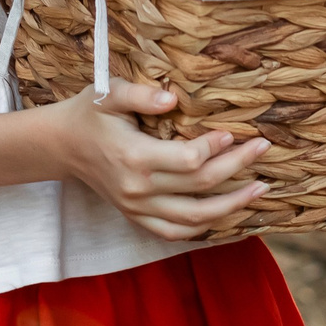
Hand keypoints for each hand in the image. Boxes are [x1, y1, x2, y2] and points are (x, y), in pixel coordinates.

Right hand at [52, 78, 269, 241]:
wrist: (62, 145)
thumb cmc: (90, 113)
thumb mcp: (109, 92)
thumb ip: (141, 94)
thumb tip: (173, 97)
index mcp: (134, 157)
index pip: (189, 161)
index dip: (216, 147)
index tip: (233, 131)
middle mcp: (137, 189)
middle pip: (200, 188)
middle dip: (238, 170)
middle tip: (263, 150)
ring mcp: (137, 209)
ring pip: (194, 219)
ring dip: (232, 207)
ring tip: (260, 190)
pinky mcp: (136, 218)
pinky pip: (175, 233)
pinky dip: (204, 227)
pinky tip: (227, 214)